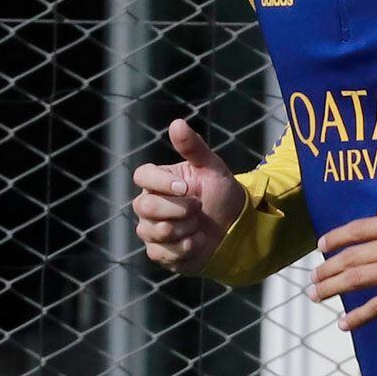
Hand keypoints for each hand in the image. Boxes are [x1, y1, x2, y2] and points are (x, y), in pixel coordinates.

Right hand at [131, 119, 245, 273]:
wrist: (234, 227)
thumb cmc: (219, 193)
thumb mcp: (212, 167)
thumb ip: (193, 147)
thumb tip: (176, 123)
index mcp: (157, 181)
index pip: (142, 176)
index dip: (161, 183)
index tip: (185, 187)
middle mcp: (148, 205)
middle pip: (144, 207)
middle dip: (177, 209)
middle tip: (198, 207)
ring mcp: (151, 230)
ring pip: (152, 231)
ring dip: (183, 229)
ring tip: (198, 225)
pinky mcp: (159, 252)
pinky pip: (161, 252)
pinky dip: (183, 248)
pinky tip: (197, 242)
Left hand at [309, 209, 376, 329]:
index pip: (358, 229)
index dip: (336, 237)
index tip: (321, 246)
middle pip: (351, 257)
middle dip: (328, 268)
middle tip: (313, 278)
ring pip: (355, 279)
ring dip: (332, 287)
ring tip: (316, 295)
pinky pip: (375, 307)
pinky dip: (356, 316)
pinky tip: (342, 324)